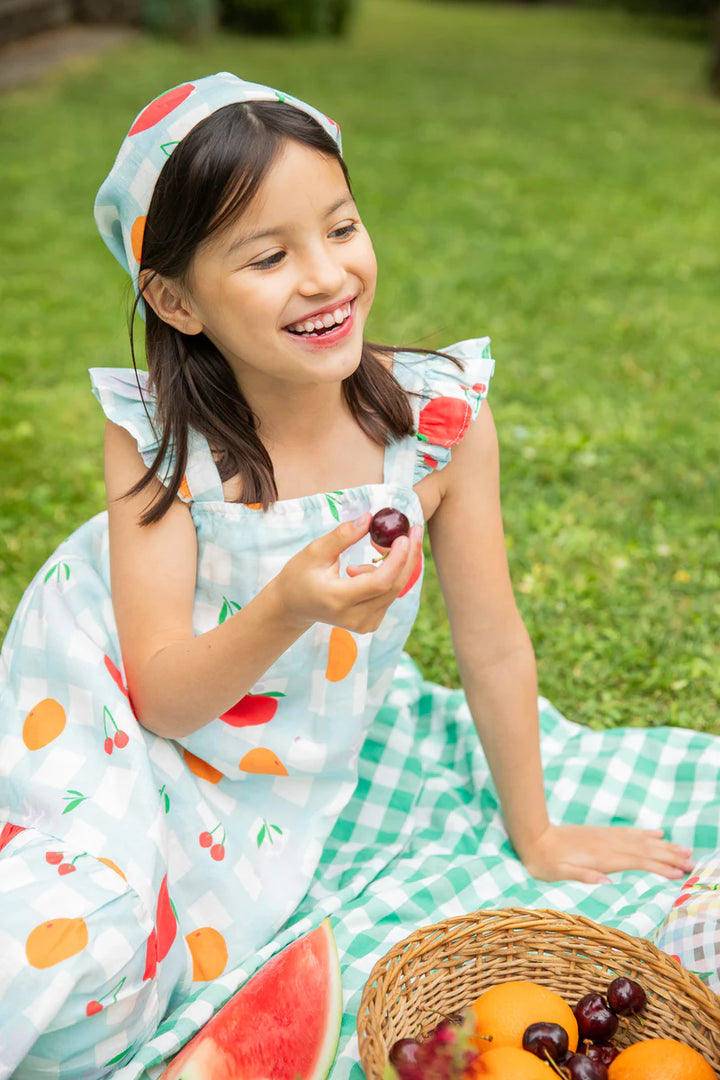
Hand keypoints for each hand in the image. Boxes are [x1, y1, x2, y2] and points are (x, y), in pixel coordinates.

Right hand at [275, 513, 423, 634]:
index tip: (404, 536)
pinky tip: (367, 568)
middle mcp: (354, 617)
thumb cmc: (300, 575)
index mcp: (338, 599)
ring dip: (397, 563)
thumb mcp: (315, 551)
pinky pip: (389, 595)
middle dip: (408, 556)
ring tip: (377, 545)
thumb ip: (343, 536)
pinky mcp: (370, 624)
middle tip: (414, 530)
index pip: (380, 582)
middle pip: (394, 586)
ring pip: (394, 590)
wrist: (293, 606)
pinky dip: (389, 575)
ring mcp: (364, 624)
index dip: (397, 559)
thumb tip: (369, 518)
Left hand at [517, 823, 694, 883]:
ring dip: (663, 846)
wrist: (532, 836)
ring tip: (684, 850)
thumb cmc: (543, 861)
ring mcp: (605, 838)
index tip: (678, 873)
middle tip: (691, 862)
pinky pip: (628, 834)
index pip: (636, 862)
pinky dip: (645, 834)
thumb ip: (582, 875)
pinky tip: (657, 834)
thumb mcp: (558, 873)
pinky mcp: (601, 834)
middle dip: (669, 857)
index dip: (657, 867)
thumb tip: (606, 880)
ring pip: (640, 842)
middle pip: (644, 851)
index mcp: (600, 857)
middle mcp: (607, 845)